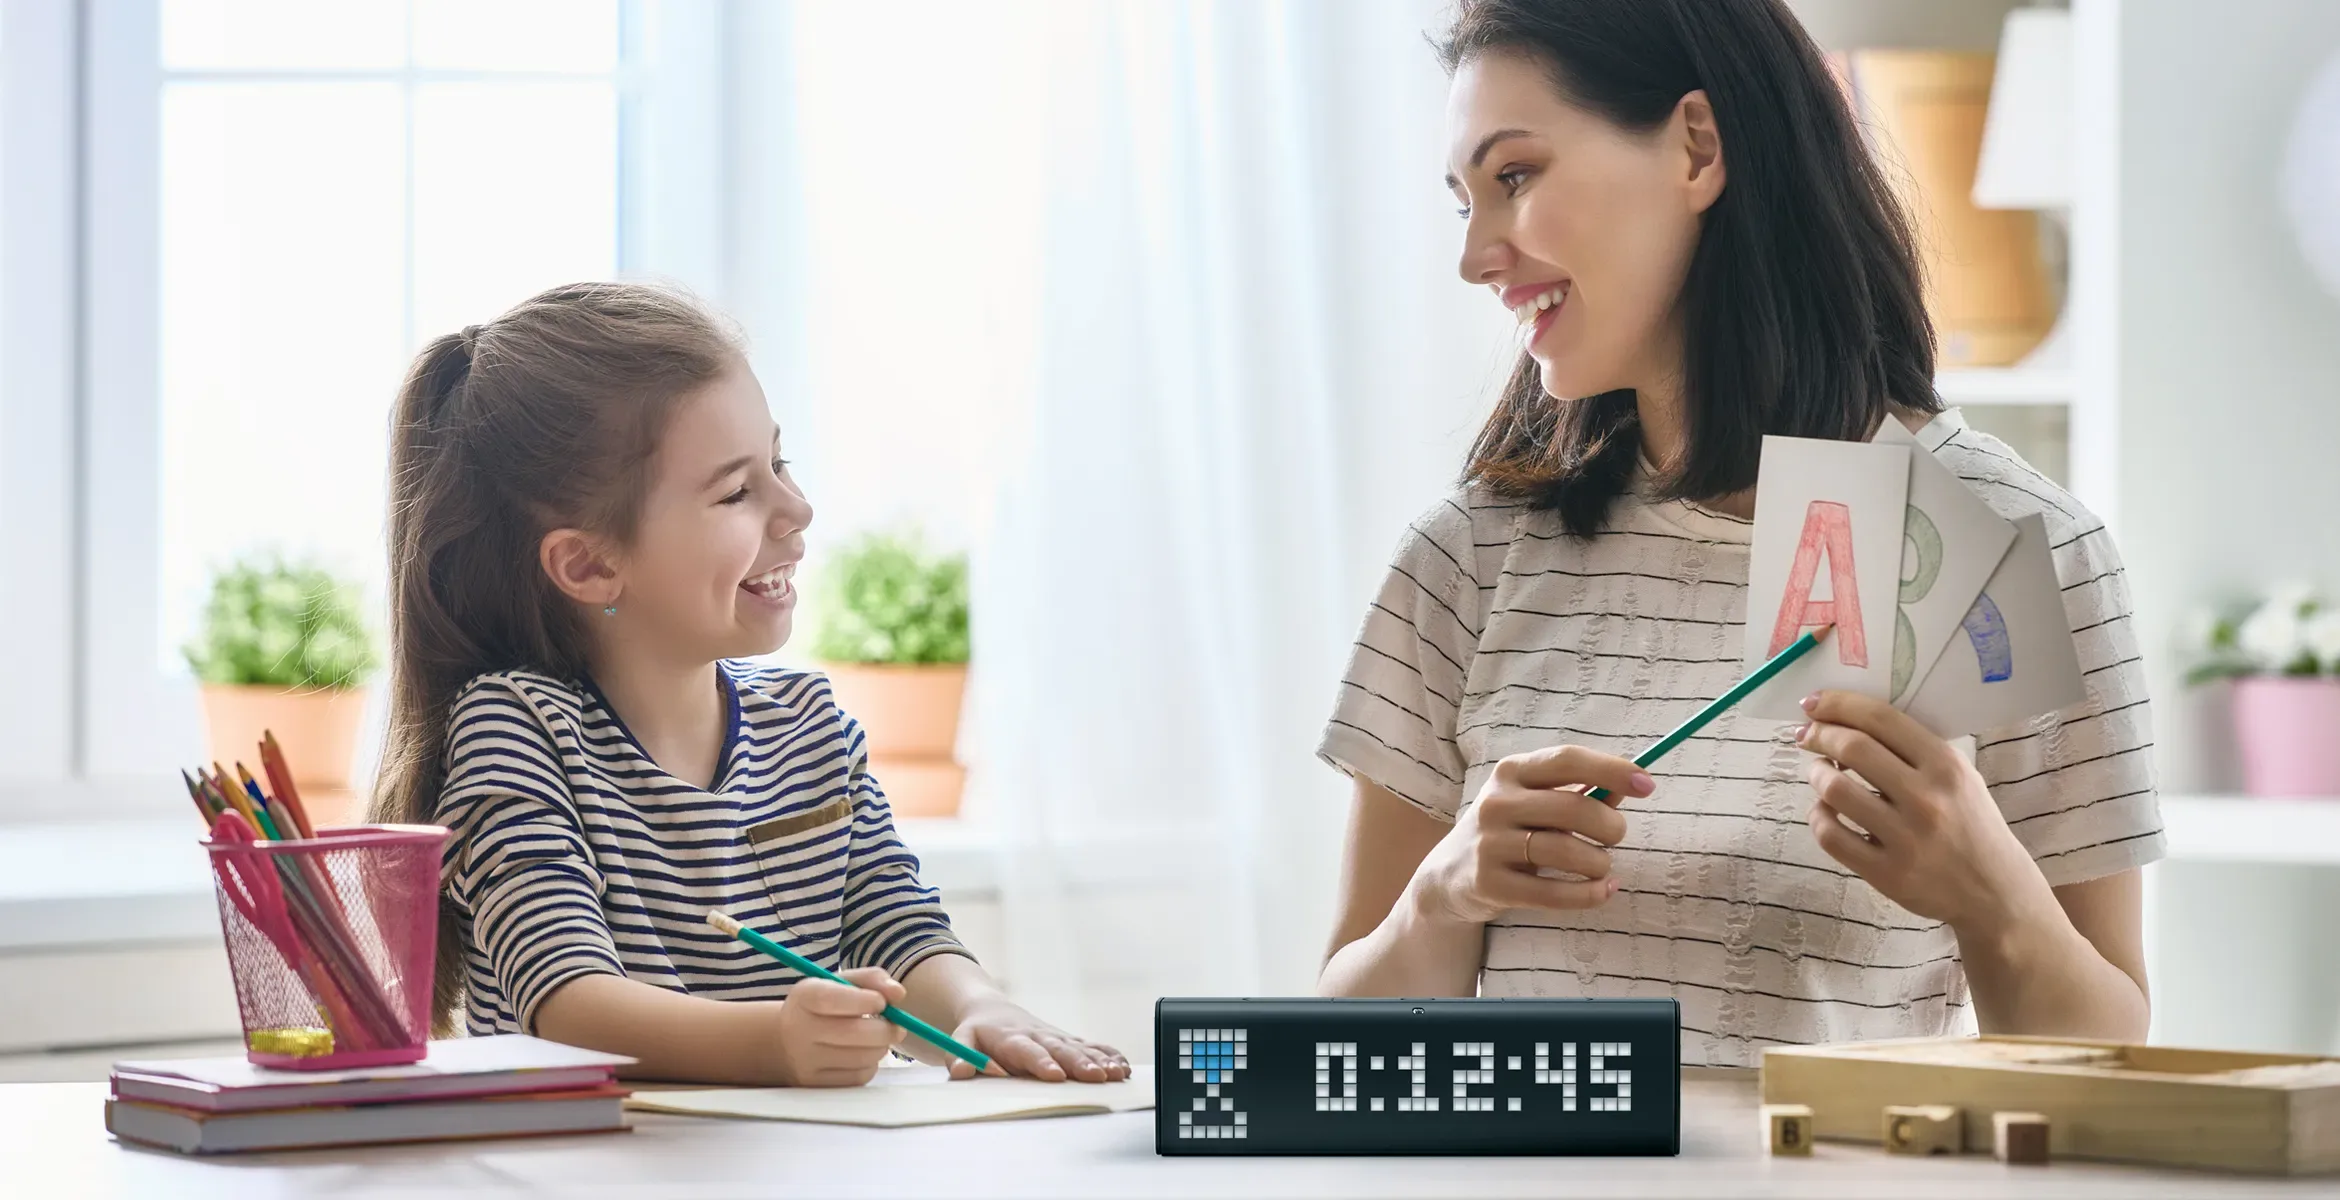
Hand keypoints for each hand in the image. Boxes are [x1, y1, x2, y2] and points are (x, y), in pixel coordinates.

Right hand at [767, 967, 908, 1086]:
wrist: (787, 1041)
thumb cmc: (823, 1007)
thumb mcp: (840, 984)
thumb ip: (872, 980)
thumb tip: (899, 994)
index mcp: (804, 997)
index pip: (831, 999)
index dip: (864, 1000)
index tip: (882, 1002)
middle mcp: (800, 1029)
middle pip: (853, 1033)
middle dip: (885, 1029)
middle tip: (897, 1026)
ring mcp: (806, 1060)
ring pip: (862, 1057)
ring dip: (881, 1047)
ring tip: (879, 1038)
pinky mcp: (817, 1083)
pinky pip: (859, 1077)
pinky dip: (871, 1064)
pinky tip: (864, 1054)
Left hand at [943, 997, 1130, 1082]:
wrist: (992, 1010)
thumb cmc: (977, 1032)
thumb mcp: (960, 1040)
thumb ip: (959, 1055)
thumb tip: (962, 1071)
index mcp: (1012, 1038)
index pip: (1028, 1051)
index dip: (1041, 1062)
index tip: (1054, 1075)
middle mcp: (1038, 1036)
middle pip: (1061, 1049)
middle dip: (1079, 1063)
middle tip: (1095, 1076)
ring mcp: (1056, 1037)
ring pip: (1080, 1048)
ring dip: (1099, 1061)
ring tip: (1116, 1074)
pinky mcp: (1068, 1040)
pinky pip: (1091, 1046)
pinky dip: (1107, 1054)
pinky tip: (1123, 1066)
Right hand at [1409, 745, 1651, 925]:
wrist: (1449, 875)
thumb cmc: (1508, 831)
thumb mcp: (1534, 803)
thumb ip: (1580, 794)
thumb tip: (1629, 788)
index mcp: (1511, 772)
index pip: (1567, 760)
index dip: (1611, 770)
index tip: (1646, 785)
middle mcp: (1496, 803)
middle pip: (1573, 807)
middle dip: (1610, 826)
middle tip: (1616, 837)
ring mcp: (1490, 844)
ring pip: (1565, 851)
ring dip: (1599, 862)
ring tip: (1602, 867)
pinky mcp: (1490, 884)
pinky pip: (1553, 893)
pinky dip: (1588, 894)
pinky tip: (1603, 891)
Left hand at [1797, 691, 2052, 933]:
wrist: (1995, 892)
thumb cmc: (1971, 824)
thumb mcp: (1960, 777)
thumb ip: (1912, 750)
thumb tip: (1847, 721)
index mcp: (1946, 766)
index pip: (1881, 719)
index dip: (1838, 704)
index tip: (1813, 704)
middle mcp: (1927, 798)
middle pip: (1852, 748)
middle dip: (1819, 735)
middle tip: (1807, 736)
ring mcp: (1906, 838)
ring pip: (1835, 790)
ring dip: (1816, 775)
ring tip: (1820, 773)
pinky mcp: (1887, 873)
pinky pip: (1831, 835)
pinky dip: (1817, 816)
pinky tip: (1824, 810)